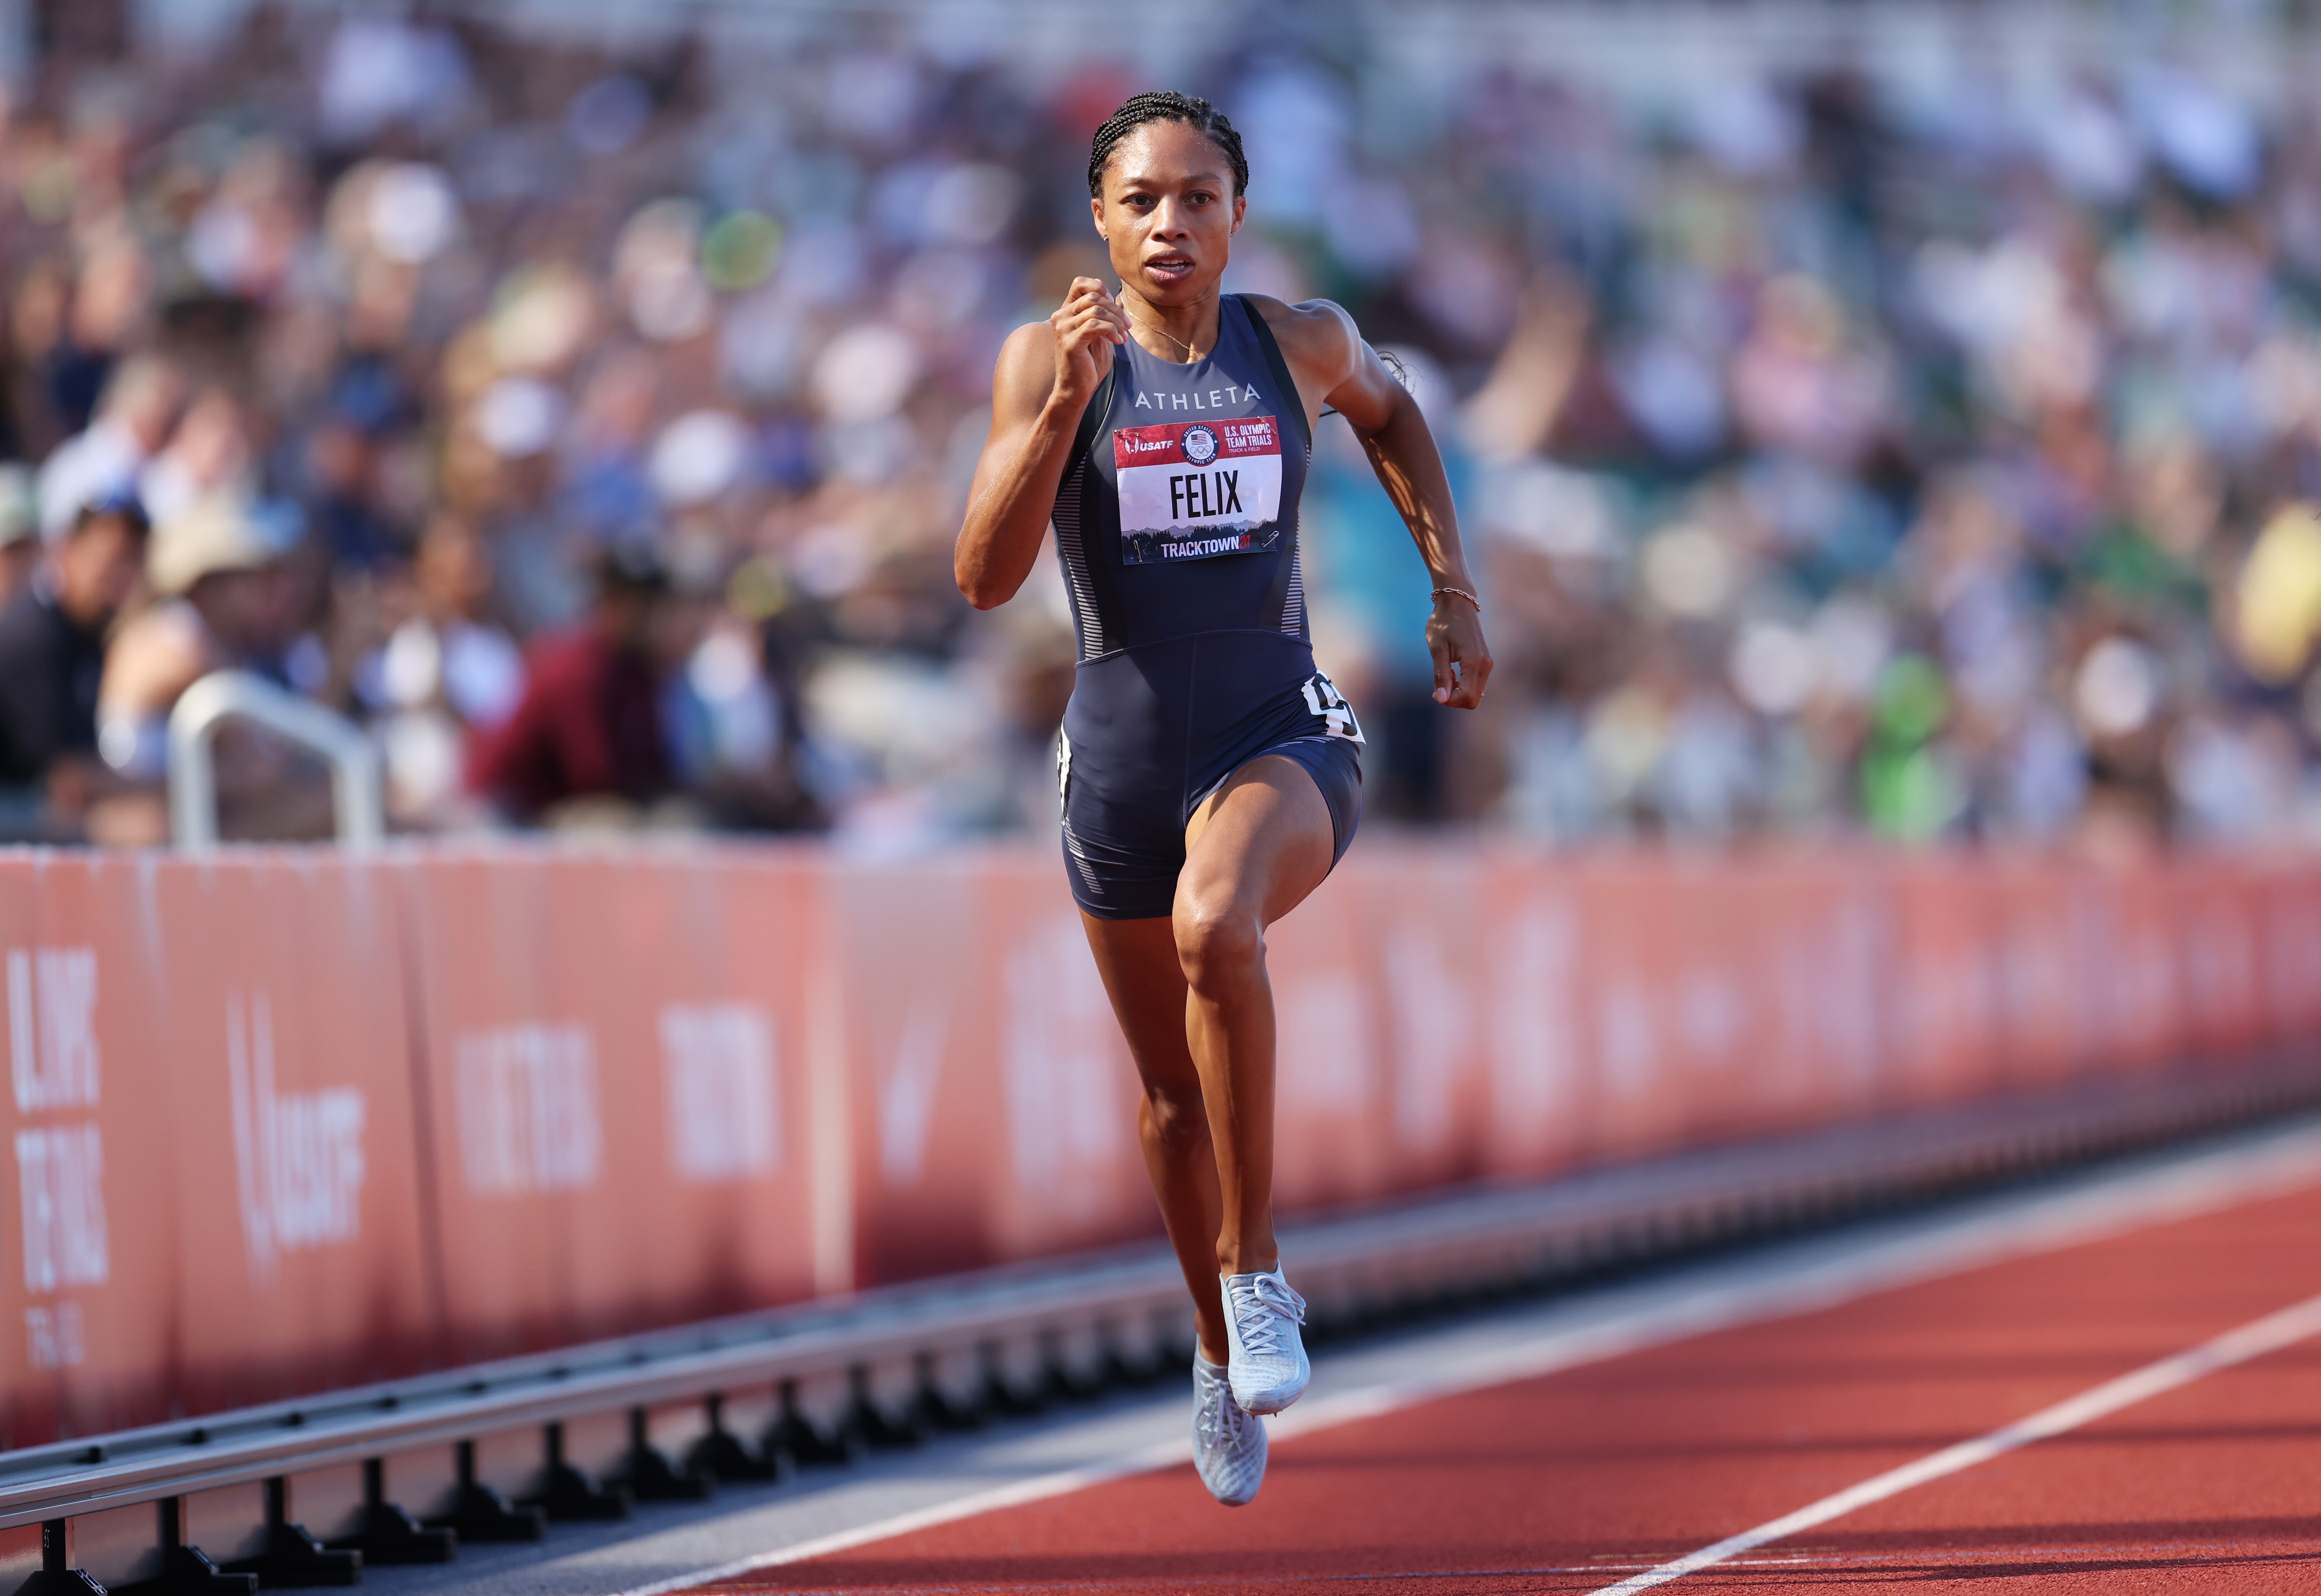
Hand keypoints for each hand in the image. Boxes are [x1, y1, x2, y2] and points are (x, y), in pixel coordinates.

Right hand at [1049, 277, 1128, 408]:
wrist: (1076, 389)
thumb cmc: (1088, 363)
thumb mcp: (1097, 334)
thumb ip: (1101, 316)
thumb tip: (1114, 299)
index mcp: (1066, 312)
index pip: (1080, 283)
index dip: (1101, 288)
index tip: (1114, 308)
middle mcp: (1061, 316)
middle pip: (1093, 296)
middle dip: (1116, 309)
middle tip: (1127, 326)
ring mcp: (1063, 328)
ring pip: (1096, 309)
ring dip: (1116, 321)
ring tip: (1123, 335)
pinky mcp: (1070, 342)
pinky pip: (1095, 325)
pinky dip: (1111, 330)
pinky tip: (1118, 342)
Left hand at [1427, 593, 1491, 708]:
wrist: (1457, 603)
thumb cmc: (1444, 623)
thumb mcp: (1437, 649)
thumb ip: (1441, 675)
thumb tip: (1441, 699)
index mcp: (1474, 662)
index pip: (1466, 696)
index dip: (1449, 700)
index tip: (1434, 691)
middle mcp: (1486, 665)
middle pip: (1473, 700)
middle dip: (1454, 699)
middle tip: (1439, 684)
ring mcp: (1488, 664)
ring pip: (1476, 694)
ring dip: (1458, 692)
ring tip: (1446, 674)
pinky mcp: (1486, 662)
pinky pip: (1477, 684)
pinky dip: (1464, 685)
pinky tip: (1453, 672)